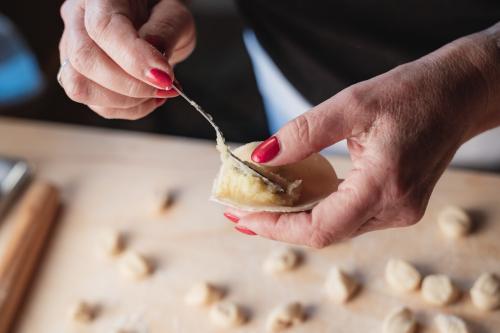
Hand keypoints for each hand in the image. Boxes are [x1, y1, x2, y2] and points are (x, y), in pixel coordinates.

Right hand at [58, 0, 194, 118]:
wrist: (155, 16)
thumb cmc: (162, 9)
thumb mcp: (175, 13)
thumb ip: (166, 33)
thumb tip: (153, 67)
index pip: (103, 29)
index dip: (134, 59)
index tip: (164, 77)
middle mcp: (77, 19)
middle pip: (85, 61)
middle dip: (131, 86)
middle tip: (167, 86)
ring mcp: (73, 48)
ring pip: (81, 88)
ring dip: (126, 101)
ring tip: (158, 92)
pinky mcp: (80, 75)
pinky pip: (96, 104)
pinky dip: (128, 109)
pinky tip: (148, 98)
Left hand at [225, 26, 499, 247]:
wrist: (458, 95)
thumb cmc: (411, 94)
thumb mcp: (351, 104)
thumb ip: (303, 133)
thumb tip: (259, 155)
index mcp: (384, 185)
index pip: (321, 228)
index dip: (276, 228)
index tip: (241, 217)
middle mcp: (394, 209)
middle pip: (325, 232)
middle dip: (278, 225)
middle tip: (239, 210)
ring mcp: (399, 211)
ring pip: (336, 227)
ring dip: (296, 218)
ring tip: (260, 203)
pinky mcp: (399, 205)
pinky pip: (350, 217)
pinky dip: (319, 209)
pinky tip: (295, 196)